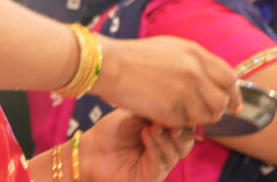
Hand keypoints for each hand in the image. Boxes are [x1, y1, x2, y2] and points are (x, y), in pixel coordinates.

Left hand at [80, 109, 194, 181]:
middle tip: (172, 121)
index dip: (183, 118)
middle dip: (181, 131)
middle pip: (185, 142)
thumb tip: (172, 103)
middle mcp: (166, 150)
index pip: (184, 127)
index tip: (178, 105)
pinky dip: (155, 147)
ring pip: (175, 153)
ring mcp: (159, 165)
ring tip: (153, 126)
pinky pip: (160, 164)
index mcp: (165, 134)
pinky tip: (147, 134)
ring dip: (165, 138)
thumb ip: (153, 112)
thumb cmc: (111, 131)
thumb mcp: (134, 115)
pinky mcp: (151, 177)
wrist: (91, 150)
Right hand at [92, 35, 240, 127]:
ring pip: (205, 116)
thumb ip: (194, 62)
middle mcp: (194, 72)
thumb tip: (212, 78)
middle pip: (221, 101)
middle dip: (215, 110)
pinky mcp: (171, 109)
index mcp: (196, 53)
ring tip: (178, 111)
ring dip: (194, 118)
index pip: (229, 78)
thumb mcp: (170, 48)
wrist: (109, 64)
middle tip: (204, 114)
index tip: (233, 105)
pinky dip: (176, 122)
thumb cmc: (135, 56)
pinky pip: (183, 124)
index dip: (234, 94)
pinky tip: (163, 113)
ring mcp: (183, 91)